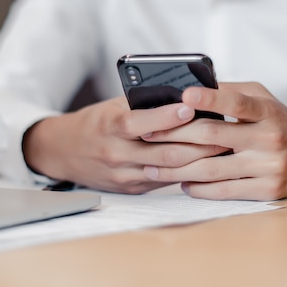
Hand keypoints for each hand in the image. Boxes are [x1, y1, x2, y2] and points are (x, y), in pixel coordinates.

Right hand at [23, 97, 228, 193]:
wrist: (62, 152)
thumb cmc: (94, 122)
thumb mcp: (111, 107)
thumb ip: (141, 105)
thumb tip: (181, 98)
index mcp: (109, 126)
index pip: (141, 122)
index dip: (167, 116)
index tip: (191, 107)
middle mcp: (116, 153)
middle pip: (164, 152)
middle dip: (197, 144)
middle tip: (224, 134)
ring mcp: (123, 175)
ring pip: (168, 171)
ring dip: (197, 161)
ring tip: (222, 150)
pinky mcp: (130, 188)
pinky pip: (162, 182)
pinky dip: (183, 172)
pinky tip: (203, 164)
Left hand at [142, 82, 286, 200]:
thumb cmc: (281, 122)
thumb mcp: (264, 99)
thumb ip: (231, 92)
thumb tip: (191, 89)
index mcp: (267, 112)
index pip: (236, 102)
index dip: (210, 98)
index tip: (183, 95)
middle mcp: (269, 139)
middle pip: (212, 137)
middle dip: (175, 136)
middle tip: (147, 136)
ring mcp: (268, 167)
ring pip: (212, 169)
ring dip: (177, 169)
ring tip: (153, 167)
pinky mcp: (267, 191)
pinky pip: (224, 191)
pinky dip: (198, 188)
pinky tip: (182, 183)